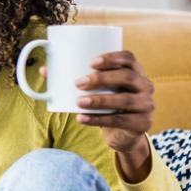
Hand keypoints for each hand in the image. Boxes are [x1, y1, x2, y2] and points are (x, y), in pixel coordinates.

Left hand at [68, 51, 154, 179]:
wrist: (123, 133)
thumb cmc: (107, 103)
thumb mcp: (97, 90)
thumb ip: (75, 78)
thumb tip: (44, 70)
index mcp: (136, 72)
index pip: (129, 58)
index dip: (112, 57)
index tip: (90, 62)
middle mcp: (145, 86)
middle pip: (127, 77)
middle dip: (102, 79)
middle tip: (78, 83)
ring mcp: (146, 105)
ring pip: (125, 100)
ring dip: (99, 100)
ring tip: (78, 102)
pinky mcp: (142, 123)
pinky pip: (120, 120)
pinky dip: (98, 119)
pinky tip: (82, 118)